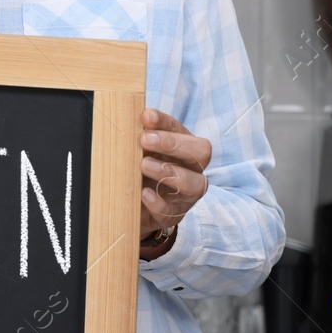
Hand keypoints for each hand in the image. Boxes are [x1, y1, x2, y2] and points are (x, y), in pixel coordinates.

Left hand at [139, 109, 210, 254]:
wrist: (133, 206)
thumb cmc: (138, 170)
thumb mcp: (138, 151)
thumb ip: (138, 137)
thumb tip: (130, 119)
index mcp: (182, 147)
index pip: (179, 129)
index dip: (164, 122)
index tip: (146, 116)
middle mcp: (191, 168)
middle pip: (201, 152)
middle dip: (173, 144)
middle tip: (144, 139)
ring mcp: (186, 194)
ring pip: (195, 184)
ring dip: (169, 172)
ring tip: (144, 165)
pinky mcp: (174, 215)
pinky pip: (173, 212)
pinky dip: (158, 202)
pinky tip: (143, 193)